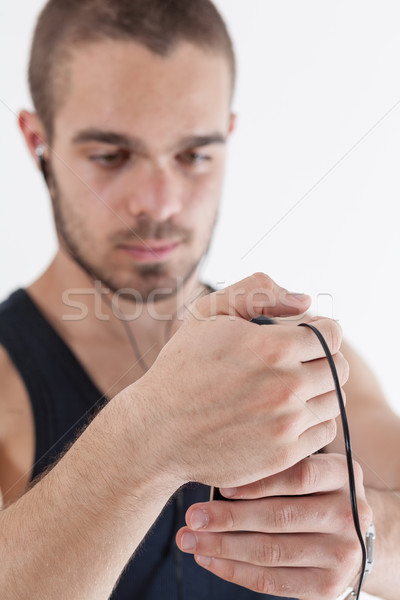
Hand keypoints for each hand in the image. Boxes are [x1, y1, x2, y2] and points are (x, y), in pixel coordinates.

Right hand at [134, 273, 347, 487]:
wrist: (157, 430)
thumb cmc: (182, 367)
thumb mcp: (208, 312)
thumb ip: (258, 292)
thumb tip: (304, 301)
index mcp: (273, 347)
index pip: (332, 334)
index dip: (319, 331)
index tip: (303, 338)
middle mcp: (286, 386)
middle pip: (338, 368)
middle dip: (322, 360)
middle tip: (298, 362)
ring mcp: (287, 424)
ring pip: (334, 400)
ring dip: (318, 391)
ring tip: (289, 389)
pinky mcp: (284, 455)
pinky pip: (324, 432)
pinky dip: (312, 421)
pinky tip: (286, 414)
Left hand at [176, 453, 372, 599]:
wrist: (351, 535)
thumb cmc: (315, 493)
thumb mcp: (310, 469)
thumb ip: (278, 469)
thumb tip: (220, 478)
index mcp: (343, 475)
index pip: (300, 476)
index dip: (258, 482)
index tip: (222, 486)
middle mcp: (349, 514)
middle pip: (280, 516)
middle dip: (229, 518)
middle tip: (193, 516)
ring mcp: (342, 553)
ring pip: (271, 551)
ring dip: (223, 546)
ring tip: (190, 538)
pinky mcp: (328, 586)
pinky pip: (273, 581)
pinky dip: (234, 570)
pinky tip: (209, 558)